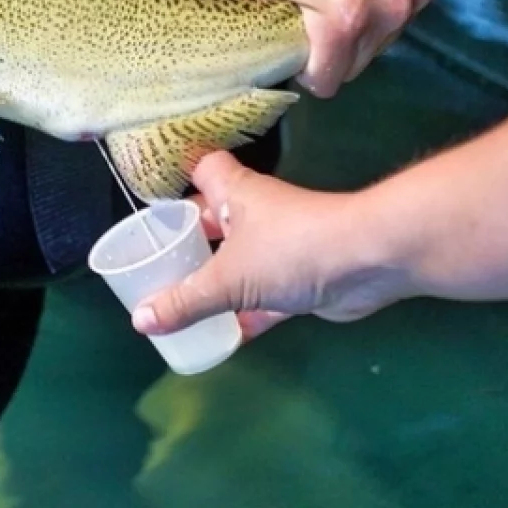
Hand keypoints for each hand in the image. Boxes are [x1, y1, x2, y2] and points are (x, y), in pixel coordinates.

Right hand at [130, 151, 415, 341]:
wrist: (366, 261)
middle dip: (188, 243)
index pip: (202, 168)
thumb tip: (140, 320)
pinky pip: (262, 300)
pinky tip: (220, 340)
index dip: (179, 178)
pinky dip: (243, 318)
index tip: (154, 202)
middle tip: (155, 268)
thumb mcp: (227, 278)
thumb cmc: (290, 249)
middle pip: (214, 221)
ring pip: (238, 263)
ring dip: (215, 283)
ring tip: (178, 305)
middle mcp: (255, 214)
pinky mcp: (299, 281)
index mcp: (235, 193)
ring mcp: (280, 247)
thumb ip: (184, 301)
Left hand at [240, 0, 439, 97]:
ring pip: (381, 44)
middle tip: (317, 19)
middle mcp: (388, 15)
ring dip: (362, 31)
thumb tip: (266, 52)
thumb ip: (266, 25)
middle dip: (335, 52)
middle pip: (356, 67)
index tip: (300, 51)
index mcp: (344, 21)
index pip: (327, 83)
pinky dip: (384, 8)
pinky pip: (402, 17)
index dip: (308, 71)